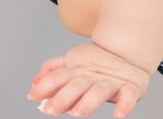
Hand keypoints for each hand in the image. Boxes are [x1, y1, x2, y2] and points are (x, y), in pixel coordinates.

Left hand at [27, 41, 150, 117]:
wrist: (128, 51)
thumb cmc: (97, 63)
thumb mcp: (72, 64)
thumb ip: (52, 72)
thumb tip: (33, 83)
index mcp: (78, 70)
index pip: (59, 77)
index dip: (45, 86)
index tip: (32, 97)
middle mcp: (93, 75)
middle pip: (76, 85)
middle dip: (62, 97)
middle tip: (50, 109)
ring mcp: (111, 81)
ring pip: (99, 91)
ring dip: (88, 101)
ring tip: (77, 113)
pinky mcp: (130, 86)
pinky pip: (129, 95)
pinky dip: (125, 104)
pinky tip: (118, 114)